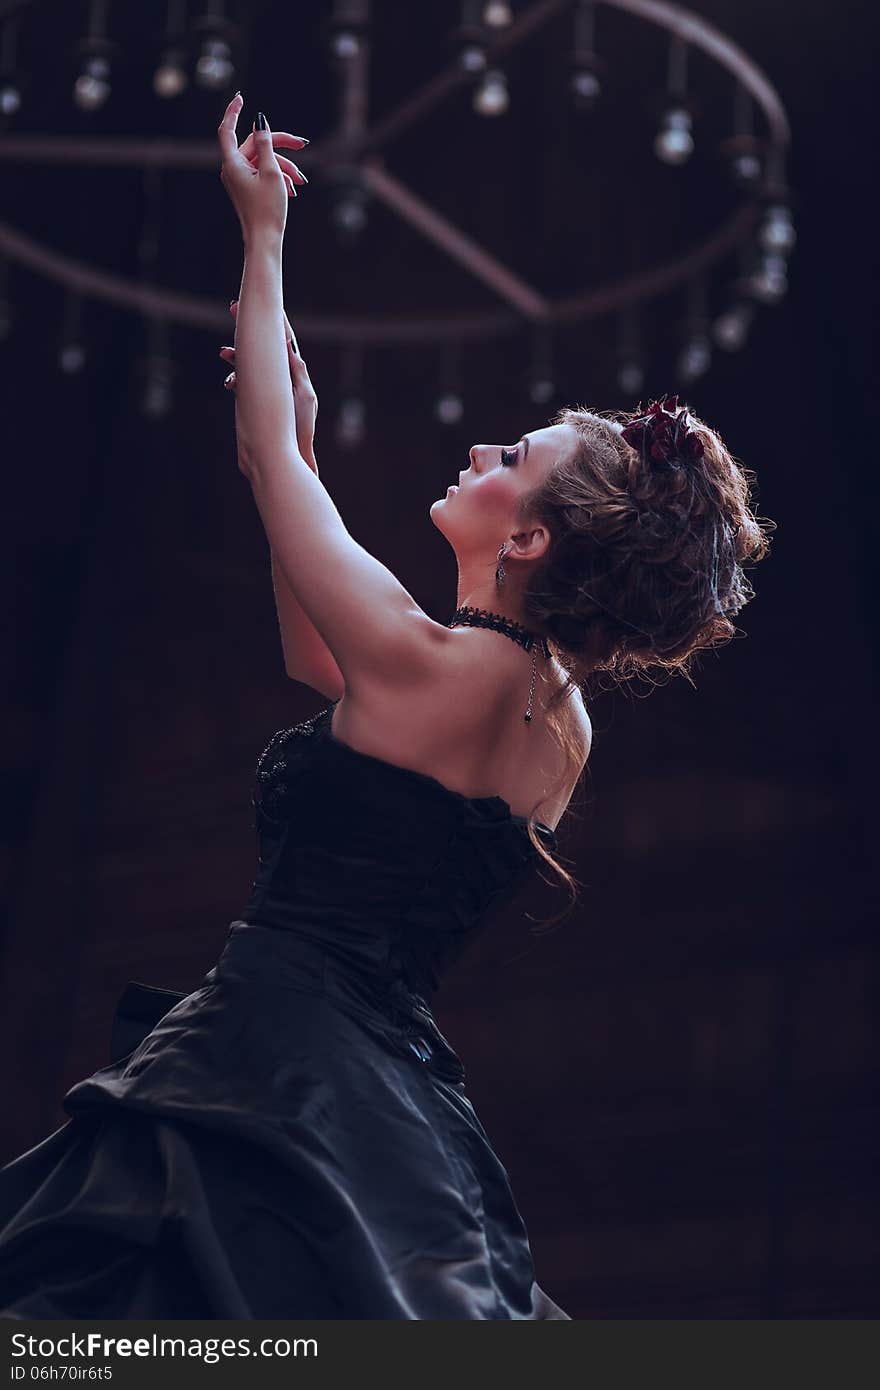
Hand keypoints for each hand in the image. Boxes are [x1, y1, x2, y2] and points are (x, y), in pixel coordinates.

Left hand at [218, 95, 307, 242]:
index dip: (233, 111)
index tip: (241, 97)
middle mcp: (232, 169)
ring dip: (284, 167)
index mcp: (232, 163)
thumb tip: (260, 122)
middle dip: (281, 146)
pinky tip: (292, 190)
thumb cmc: (267, 209)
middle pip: (256, 145)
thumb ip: (266, 144)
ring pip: (264, 161)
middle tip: (302, 145)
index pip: (227, 129)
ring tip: (300, 182)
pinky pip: (263, 174)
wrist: (264, 241)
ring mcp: (240, 180)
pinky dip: (279, 177)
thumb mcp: (271, 172)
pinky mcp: (248, 189)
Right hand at [221, 301, 318, 466]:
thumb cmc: (301, 427)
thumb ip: (297, 373)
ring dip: (236, 355)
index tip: (265, 301)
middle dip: (247, 327)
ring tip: (222, 353)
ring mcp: (268, 385)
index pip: (283, 339)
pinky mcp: (258, 397)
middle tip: (231, 307)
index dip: (275, 319)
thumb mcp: (304, 397)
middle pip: (262, 344)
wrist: (293, 452)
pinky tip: (228, 383)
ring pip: (249, 361)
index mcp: (293, 370)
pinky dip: (235, 380)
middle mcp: (281, 374)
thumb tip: (291, 348)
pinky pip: (244, 382)